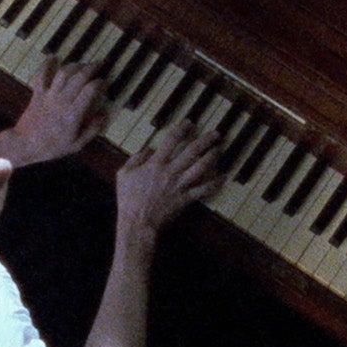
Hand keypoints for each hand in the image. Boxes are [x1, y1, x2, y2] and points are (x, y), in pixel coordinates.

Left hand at [0, 61, 105, 166]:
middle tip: (99, 64)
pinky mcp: (38, 93)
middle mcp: (62, 100)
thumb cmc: (52, 147)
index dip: (100, 83)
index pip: (90, 90)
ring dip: (74, 65)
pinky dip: (46, 64)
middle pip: (79, 77)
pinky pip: (41, 75)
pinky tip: (53, 57)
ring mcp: (49, 95)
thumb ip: (92, 129)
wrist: (25, 144)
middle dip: (91, 68)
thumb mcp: (76, 144)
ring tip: (82, 64)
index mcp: (74, 113)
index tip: (105, 82)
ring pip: (63, 73)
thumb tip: (103, 115)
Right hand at [115, 119, 221, 245]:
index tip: (189, 123)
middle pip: (192, 151)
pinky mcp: (186, 198)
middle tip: (216, 133)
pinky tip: (222, 177)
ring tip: (219, 149)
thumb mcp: (124, 174)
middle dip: (205, 140)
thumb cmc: (128, 200)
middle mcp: (171, 171)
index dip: (182, 129)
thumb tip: (148, 149)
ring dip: (212, 157)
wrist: (138, 223)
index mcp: (156, 164)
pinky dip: (214, 184)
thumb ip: (136, 159)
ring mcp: (180, 185)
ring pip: (201, 167)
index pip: (171, 140)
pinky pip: (203, 190)